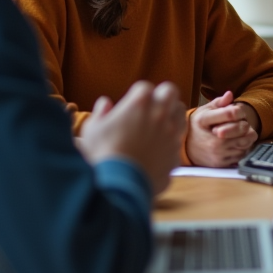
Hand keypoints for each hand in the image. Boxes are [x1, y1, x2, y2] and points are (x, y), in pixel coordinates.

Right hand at [81, 80, 186, 194]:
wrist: (119, 185)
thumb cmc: (102, 155)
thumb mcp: (92, 130)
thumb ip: (101, 113)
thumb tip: (105, 102)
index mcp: (140, 103)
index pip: (144, 87)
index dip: (136, 95)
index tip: (129, 104)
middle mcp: (160, 114)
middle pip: (169, 91)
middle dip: (161, 95)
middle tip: (149, 107)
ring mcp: (171, 132)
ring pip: (180, 112)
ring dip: (171, 113)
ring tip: (157, 123)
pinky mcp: (175, 151)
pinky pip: (178, 138)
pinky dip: (171, 138)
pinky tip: (159, 145)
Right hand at [186, 91, 259, 167]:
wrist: (187, 147)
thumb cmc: (198, 126)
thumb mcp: (205, 111)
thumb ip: (219, 102)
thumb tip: (230, 94)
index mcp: (204, 121)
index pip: (231, 113)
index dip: (239, 110)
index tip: (237, 111)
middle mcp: (211, 140)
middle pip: (243, 128)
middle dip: (245, 123)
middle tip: (240, 123)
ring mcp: (217, 153)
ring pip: (246, 141)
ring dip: (246, 136)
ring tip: (237, 133)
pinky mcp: (222, 163)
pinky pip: (242, 153)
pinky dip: (242, 147)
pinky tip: (234, 143)